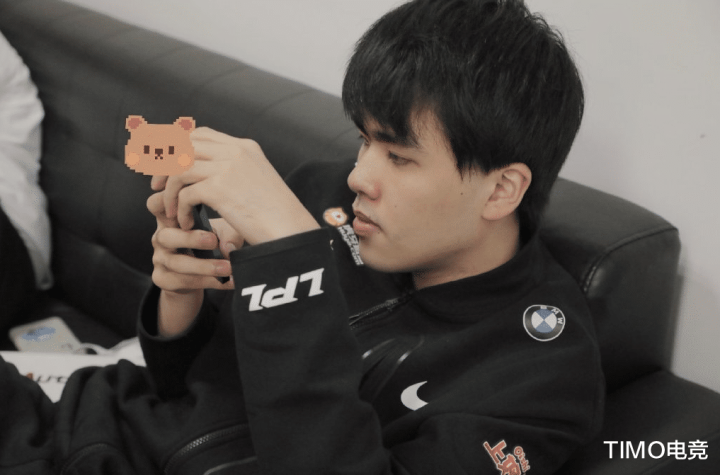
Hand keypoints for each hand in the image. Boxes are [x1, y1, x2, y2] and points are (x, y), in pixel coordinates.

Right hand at [147, 190, 239, 335]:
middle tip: (214, 240)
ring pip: (177, 263)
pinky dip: (209, 282)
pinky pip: (184, 282)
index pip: (155, 204)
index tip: (183, 202)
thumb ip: (226, 234)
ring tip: (228, 267)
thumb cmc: (209, 245)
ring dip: (204, 266)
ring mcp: (159, 259)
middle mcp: (161, 238)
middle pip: (166, 236)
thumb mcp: (220, 233)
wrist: (200, 276)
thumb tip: (228, 248)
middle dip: (191, 239)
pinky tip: (228, 281)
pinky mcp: (163, 279)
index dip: (164, 202)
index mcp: (170, 220)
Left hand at [151, 127, 318, 245]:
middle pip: (184, 146)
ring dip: (169, 192)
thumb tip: (205, 176)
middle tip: (156, 186)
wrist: (291, 232)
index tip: (166, 165)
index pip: (201, 134)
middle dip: (164, 164)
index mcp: (245, 148)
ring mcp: (227, 168)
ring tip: (172, 212)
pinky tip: (187, 223)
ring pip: (179, 169)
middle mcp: (235, 152)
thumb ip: (235, 173)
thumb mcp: (258, 183)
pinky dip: (179, 210)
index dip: (178, 146)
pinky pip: (184, 193)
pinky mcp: (220, 188)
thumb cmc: (277, 216)